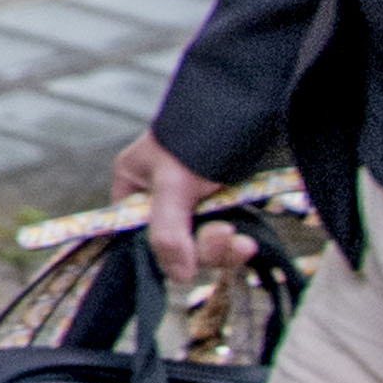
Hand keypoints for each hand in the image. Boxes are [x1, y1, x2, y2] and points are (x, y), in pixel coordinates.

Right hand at [111, 128, 257, 289]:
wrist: (247, 106)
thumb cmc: (200, 134)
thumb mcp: (174, 183)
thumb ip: (168, 231)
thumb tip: (178, 277)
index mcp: (134, 191)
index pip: (136, 238)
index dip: (159, 255)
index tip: (183, 265)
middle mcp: (159, 202)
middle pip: (173, 247)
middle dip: (202, 248)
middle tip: (224, 236)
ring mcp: (191, 207)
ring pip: (201, 246)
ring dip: (223, 249)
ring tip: (244, 244)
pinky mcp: (222, 208)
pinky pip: (223, 239)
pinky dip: (235, 244)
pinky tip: (247, 243)